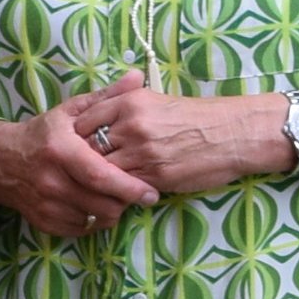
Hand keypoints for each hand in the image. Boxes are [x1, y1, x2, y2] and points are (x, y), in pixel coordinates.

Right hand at [0, 99, 160, 239]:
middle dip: (125, 202)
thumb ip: (106, 97)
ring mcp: (46, 204)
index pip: (100, 176)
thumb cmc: (42, 133)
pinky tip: (95, 206)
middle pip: (101, 204)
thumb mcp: (69, 111)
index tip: (151, 192)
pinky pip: (80, 229)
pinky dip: (93, 221)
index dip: (129, 187)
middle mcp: (51, 181)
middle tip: (138, 194)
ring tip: (116, 197)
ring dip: (112, 212)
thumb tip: (137, 77)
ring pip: (94, 219)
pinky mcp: (44, 222)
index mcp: (60, 150)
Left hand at [64, 72, 298, 200]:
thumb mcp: (157, 101)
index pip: (83, 120)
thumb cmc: (197, 116)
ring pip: (101, 171)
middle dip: (76, 162)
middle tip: (66, 173)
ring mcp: (142, 151)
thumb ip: (125, 107)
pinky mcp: (154, 175)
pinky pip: (122, 188)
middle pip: (86, 147)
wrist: (232, 133)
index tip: (67, 149)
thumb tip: (97, 122)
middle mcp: (131, 124)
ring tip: (83, 190)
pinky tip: (110, 198)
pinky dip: (113, 194)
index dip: (72, 137)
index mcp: (130, 101)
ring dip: (92, 183)